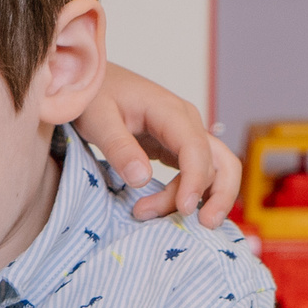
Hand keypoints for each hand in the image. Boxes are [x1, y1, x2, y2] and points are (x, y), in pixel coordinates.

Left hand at [81, 63, 242, 226]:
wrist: (89, 82)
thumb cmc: (92, 95)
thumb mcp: (97, 119)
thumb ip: (119, 147)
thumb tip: (142, 178)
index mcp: (170, 111)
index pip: (195, 148)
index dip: (195, 181)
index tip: (183, 209)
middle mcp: (186, 123)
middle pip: (219, 161)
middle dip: (216, 195)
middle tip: (201, 225)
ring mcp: (184, 136)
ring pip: (212, 171)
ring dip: (204, 198)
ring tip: (172, 221)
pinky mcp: (176, 148)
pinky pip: (194, 174)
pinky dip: (187, 194)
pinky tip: (166, 211)